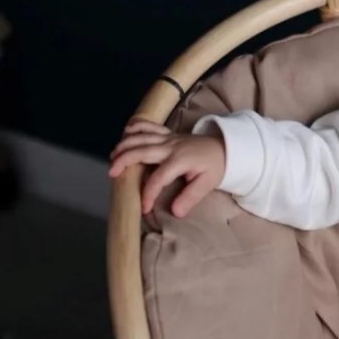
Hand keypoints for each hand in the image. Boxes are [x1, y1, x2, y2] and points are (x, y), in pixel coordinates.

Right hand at [109, 119, 226, 217]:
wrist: (226, 148)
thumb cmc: (215, 167)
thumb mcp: (207, 185)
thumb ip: (190, 198)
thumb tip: (176, 213)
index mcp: (179, 160)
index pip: (158, 178)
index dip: (148, 194)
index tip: (144, 208)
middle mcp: (170, 147)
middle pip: (142, 151)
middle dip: (124, 161)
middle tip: (112, 174)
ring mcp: (168, 138)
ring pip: (141, 137)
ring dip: (125, 145)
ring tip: (112, 157)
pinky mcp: (168, 133)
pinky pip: (149, 126)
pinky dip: (136, 127)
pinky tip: (126, 133)